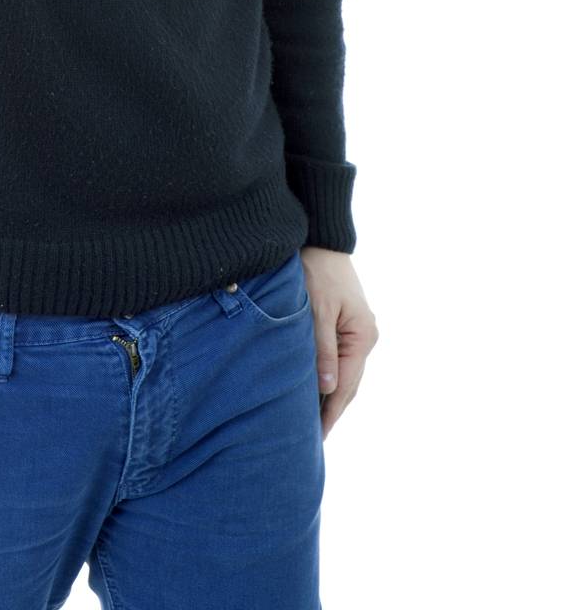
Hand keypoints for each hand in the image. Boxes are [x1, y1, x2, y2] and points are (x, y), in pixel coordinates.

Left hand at [300, 247, 378, 439]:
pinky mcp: (348, 327)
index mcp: (362, 337)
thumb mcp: (317, 312)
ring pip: (346, 374)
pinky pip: (341, 360)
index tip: (318, 436)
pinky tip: (317, 391)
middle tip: (314, 439)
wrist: (322, 241)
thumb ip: (322, 350)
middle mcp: (366, 338)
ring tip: (314, 423)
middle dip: (332, 410)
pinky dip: (331, 378)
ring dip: (332, 397)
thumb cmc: (317, 273)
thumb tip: (328, 389)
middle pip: (350, 384)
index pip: (346, 385)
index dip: (331, 411)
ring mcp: (359, 333)